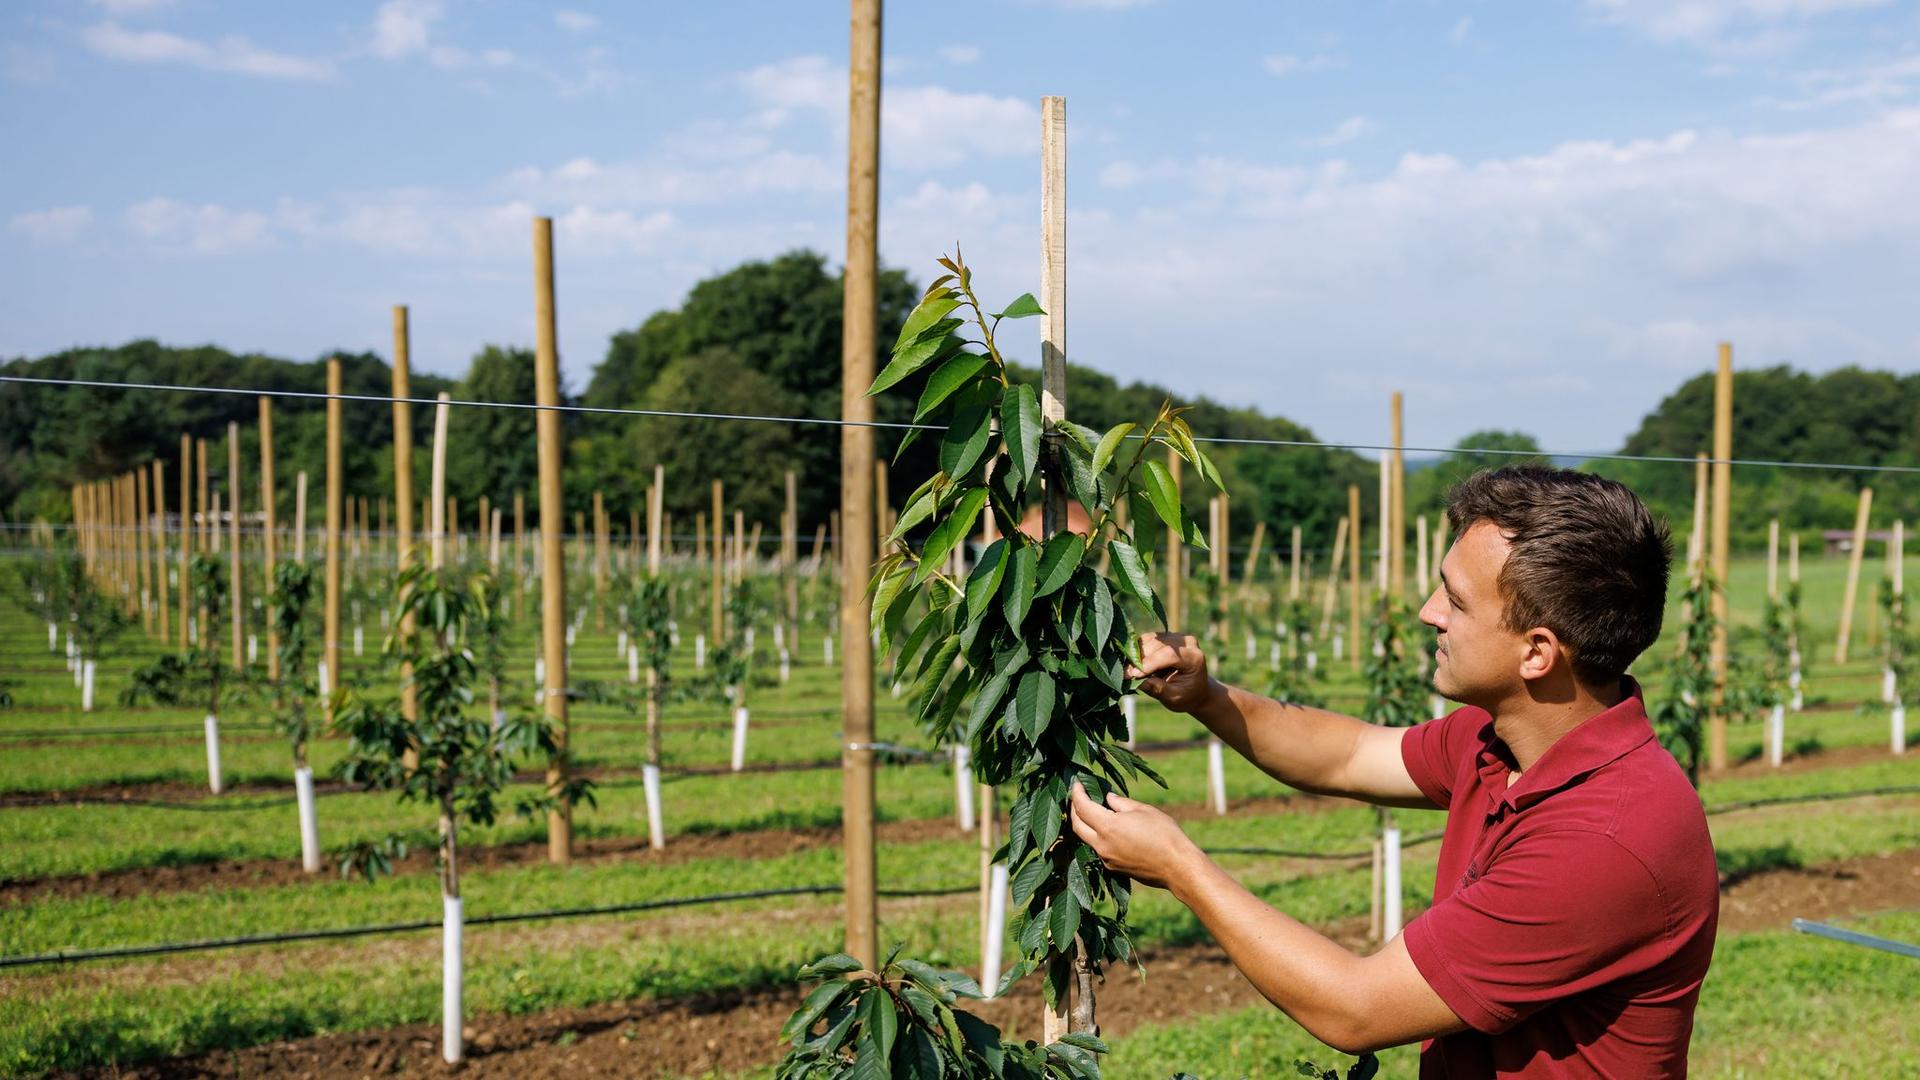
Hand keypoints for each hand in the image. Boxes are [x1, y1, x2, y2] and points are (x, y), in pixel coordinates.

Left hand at [1068, 782, 1201, 890]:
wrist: (1177, 866)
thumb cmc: (1164, 834)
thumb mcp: (1143, 810)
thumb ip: (1121, 803)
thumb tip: (1108, 798)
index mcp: (1108, 827)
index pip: (1083, 807)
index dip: (1077, 794)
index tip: (1077, 784)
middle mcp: (1102, 845)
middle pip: (1077, 825)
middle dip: (1074, 809)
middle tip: (1077, 797)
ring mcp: (1106, 859)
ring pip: (1086, 839)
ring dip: (1084, 824)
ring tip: (1090, 811)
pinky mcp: (1113, 868)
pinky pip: (1098, 849)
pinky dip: (1097, 836)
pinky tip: (1106, 829)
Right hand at [1127, 632, 1213, 713]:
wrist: (1194, 689)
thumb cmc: (1186, 696)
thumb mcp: (1174, 698)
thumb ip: (1159, 690)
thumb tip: (1140, 683)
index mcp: (1194, 657)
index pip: (1169, 654)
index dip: (1149, 663)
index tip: (1132, 675)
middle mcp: (1187, 642)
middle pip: (1158, 644)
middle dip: (1139, 659)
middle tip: (1125, 674)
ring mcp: (1176, 637)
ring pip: (1149, 640)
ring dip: (1136, 654)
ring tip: (1129, 671)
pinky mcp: (1166, 636)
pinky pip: (1147, 640)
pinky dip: (1137, 651)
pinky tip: (1133, 664)